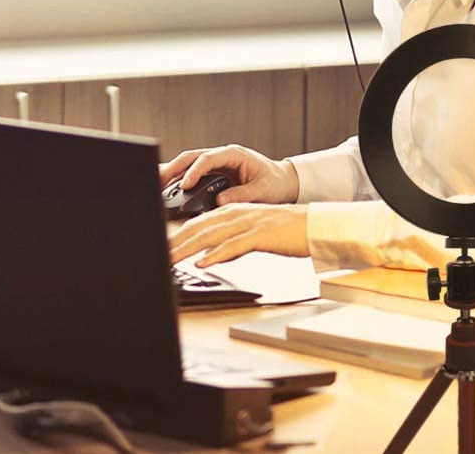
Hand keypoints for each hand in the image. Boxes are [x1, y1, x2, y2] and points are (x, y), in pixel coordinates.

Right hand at [160, 144, 299, 205]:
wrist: (282, 181)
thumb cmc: (274, 183)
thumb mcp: (263, 190)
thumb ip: (242, 194)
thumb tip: (220, 201)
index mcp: (234, 154)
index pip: (208, 158)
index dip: (194, 171)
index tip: (185, 185)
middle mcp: (221, 156)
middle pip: (190, 157)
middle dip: (173, 168)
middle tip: (158, 182)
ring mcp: (215, 165)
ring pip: (187, 164)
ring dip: (172, 174)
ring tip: (155, 186)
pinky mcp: (212, 174)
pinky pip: (191, 175)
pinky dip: (178, 181)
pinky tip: (166, 190)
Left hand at [169, 203, 308, 267]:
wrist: (317, 226)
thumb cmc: (289, 232)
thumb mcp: (255, 233)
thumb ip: (232, 241)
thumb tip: (210, 255)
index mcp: (236, 211)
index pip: (198, 223)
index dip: (177, 236)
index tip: (162, 248)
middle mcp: (239, 213)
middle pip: (199, 227)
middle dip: (175, 242)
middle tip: (157, 255)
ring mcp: (250, 223)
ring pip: (211, 235)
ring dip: (187, 249)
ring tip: (169, 260)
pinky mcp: (261, 235)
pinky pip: (234, 245)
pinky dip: (216, 255)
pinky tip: (202, 263)